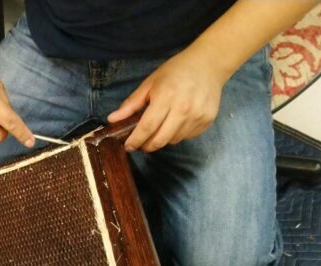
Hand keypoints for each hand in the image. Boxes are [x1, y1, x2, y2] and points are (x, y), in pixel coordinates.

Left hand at [107, 48, 229, 151]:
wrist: (208, 65)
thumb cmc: (176, 71)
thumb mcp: (150, 83)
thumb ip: (131, 103)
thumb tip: (112, 119)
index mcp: (166, 97)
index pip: (147, 127)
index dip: (135, 140)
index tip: (128, 146)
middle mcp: (183, 109)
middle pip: (160, 140)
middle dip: (146, 145)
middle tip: (140, 143)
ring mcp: (197, 116)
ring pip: (173, 141)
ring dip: (162, 139)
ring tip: (159, 127)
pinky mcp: (207, 121)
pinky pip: (186, 137)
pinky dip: (177, 134)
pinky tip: (175, 122)